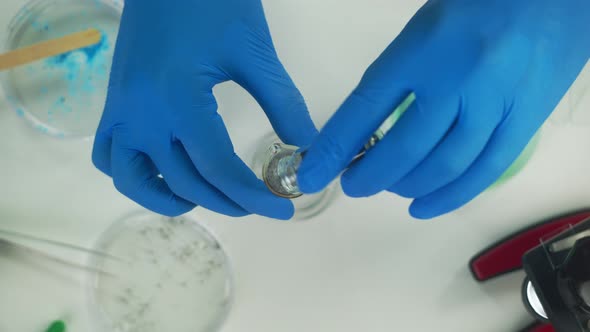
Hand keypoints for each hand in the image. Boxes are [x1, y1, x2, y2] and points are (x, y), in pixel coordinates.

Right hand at [93, 0, 316, 218]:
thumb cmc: (214, 2)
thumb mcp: (254, 53)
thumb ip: (283, 104)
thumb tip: (307, 149)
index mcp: (179, 100)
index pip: (219, 168)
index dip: (255, 196)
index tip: (284, 208)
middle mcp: (141, 114)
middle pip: (185, 182)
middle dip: (228, 201)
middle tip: (260, 202)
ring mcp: (120, 112)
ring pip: (135, 181)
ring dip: (173, 200)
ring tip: (211, 198)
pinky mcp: (113, 104)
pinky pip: (110, 157)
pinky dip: (137, 177)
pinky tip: (168, 174)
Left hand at [298, 0, 589, 218]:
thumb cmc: (477, 7)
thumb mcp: (422, 29)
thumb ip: (395, 77)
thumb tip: (362, 130)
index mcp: (422, 49)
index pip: (365, 108)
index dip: (334, 149)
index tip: (311, 174)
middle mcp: (457, 79)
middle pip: (404, 148)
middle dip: (369, 176)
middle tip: (352, 184)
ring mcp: (494, 103)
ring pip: (444, 167)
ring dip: (406, 188)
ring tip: (387, 189)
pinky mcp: (524, 121)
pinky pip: (485, 171)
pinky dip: (451, 197)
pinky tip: (424, 207)